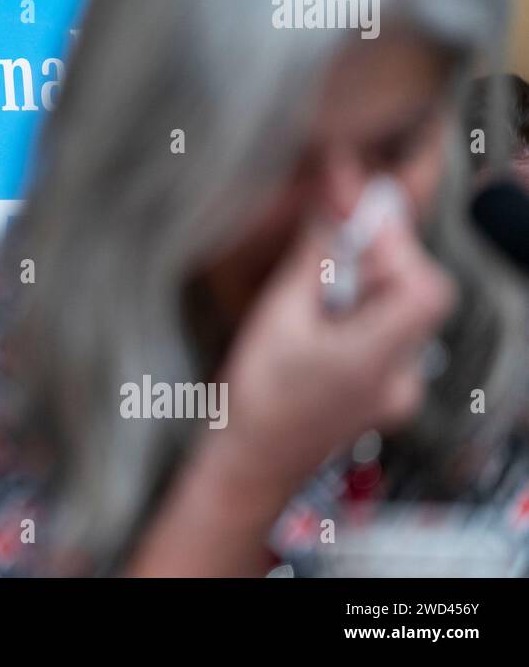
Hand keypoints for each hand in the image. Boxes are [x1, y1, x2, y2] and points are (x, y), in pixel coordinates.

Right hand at [209, 211, 455, 492]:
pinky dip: (357, 313)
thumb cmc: (255, 400)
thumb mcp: (278, 315)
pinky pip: (383, 335)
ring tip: (310, 294)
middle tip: (325, 246)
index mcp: (379, 358)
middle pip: (413, 293)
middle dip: (373, 259)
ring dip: (362, 285)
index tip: (355, 214)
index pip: (423, 284)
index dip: (394, 243)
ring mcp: (397, 389)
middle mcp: (402, 377)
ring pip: (397, 312)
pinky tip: (317, 319)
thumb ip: (315, 258)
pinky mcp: (382, 392)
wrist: (248, 465)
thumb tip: (335, 205)